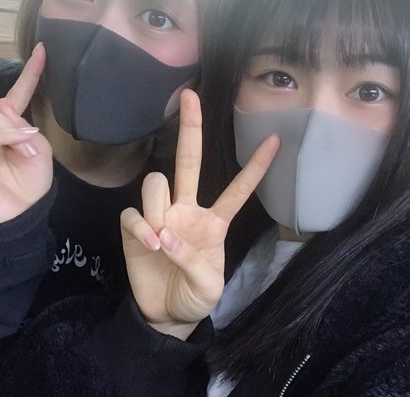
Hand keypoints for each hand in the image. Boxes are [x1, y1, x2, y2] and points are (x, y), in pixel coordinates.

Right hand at [0, 21, 52, 223]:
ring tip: (28, 147)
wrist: (25, 219)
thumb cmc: (31, 186)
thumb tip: (1, 107)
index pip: (11, 95)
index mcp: (0, 130)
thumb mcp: (38, 150)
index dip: (28, 73)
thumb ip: (23, 125)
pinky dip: (3, 138)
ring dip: (11, 129)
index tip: (43, 49)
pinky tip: (20, 146)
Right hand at [120, 89, 278, 338]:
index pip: (238, 189)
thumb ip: (193, 261)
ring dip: (158, 207)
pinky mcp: (135, 227)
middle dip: (191, 129)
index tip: (275, 140)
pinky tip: (149, 244)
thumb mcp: (209, 287)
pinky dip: (141, 226)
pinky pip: (134, 212)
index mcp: (214, 222)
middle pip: (189, 161)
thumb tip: (166, 236)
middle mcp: (187, 209)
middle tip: (190, 96)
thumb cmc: (195, 297)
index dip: (255, 167)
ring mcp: (160, 215)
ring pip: (156, 182)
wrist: (165, 315)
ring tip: (161, 240)